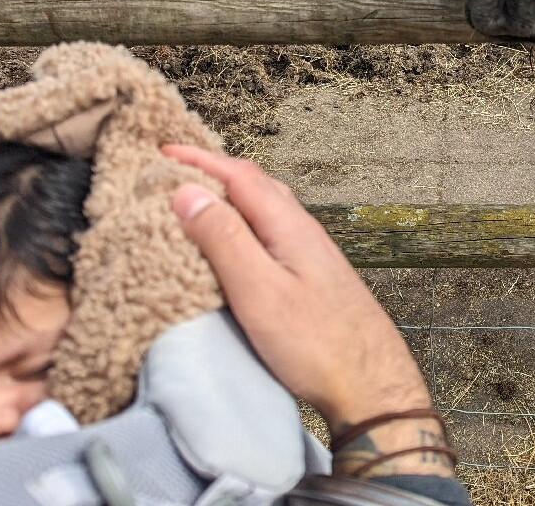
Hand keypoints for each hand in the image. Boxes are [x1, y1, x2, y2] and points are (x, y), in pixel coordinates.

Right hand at [161, 145, 433, 435]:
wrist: (371, 382)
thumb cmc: (316, 343)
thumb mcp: (259, 291)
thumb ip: (224, 239)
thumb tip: (188, 192)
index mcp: (288, 225)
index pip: (239, 175)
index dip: (200, 159)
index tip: (163, 152)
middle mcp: (303, 229)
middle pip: (254, 185)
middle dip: (213, 171)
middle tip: (175, 171)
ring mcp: (310, 251)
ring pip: (264, 208)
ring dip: (230, 196)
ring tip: (197, 201)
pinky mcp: (311, 274)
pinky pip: (271, 231)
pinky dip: (244, 223)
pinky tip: (235, 243)